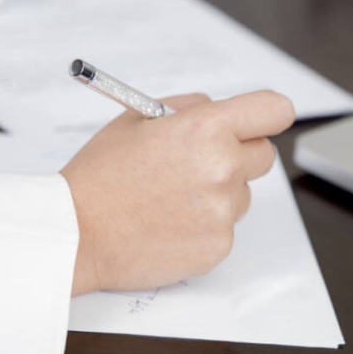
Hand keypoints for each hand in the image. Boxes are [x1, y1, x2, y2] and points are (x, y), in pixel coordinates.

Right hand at [61, 90, 294, 295]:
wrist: (77, 233)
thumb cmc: (100, 174)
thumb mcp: (137, 118)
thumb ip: (187, 107)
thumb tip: (218, 109)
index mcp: (206, 128)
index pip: (274, 111)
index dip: (265, 115)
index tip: (256, 122)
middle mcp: (223, 168)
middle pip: (263, 155)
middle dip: (238, 154)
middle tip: (198, 162)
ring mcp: (223, 211)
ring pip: (242, 194)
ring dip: (218, 193)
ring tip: (169, 198)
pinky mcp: (218, 246)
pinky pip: (225, 227)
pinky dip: (203, 226)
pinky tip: (167, 223)